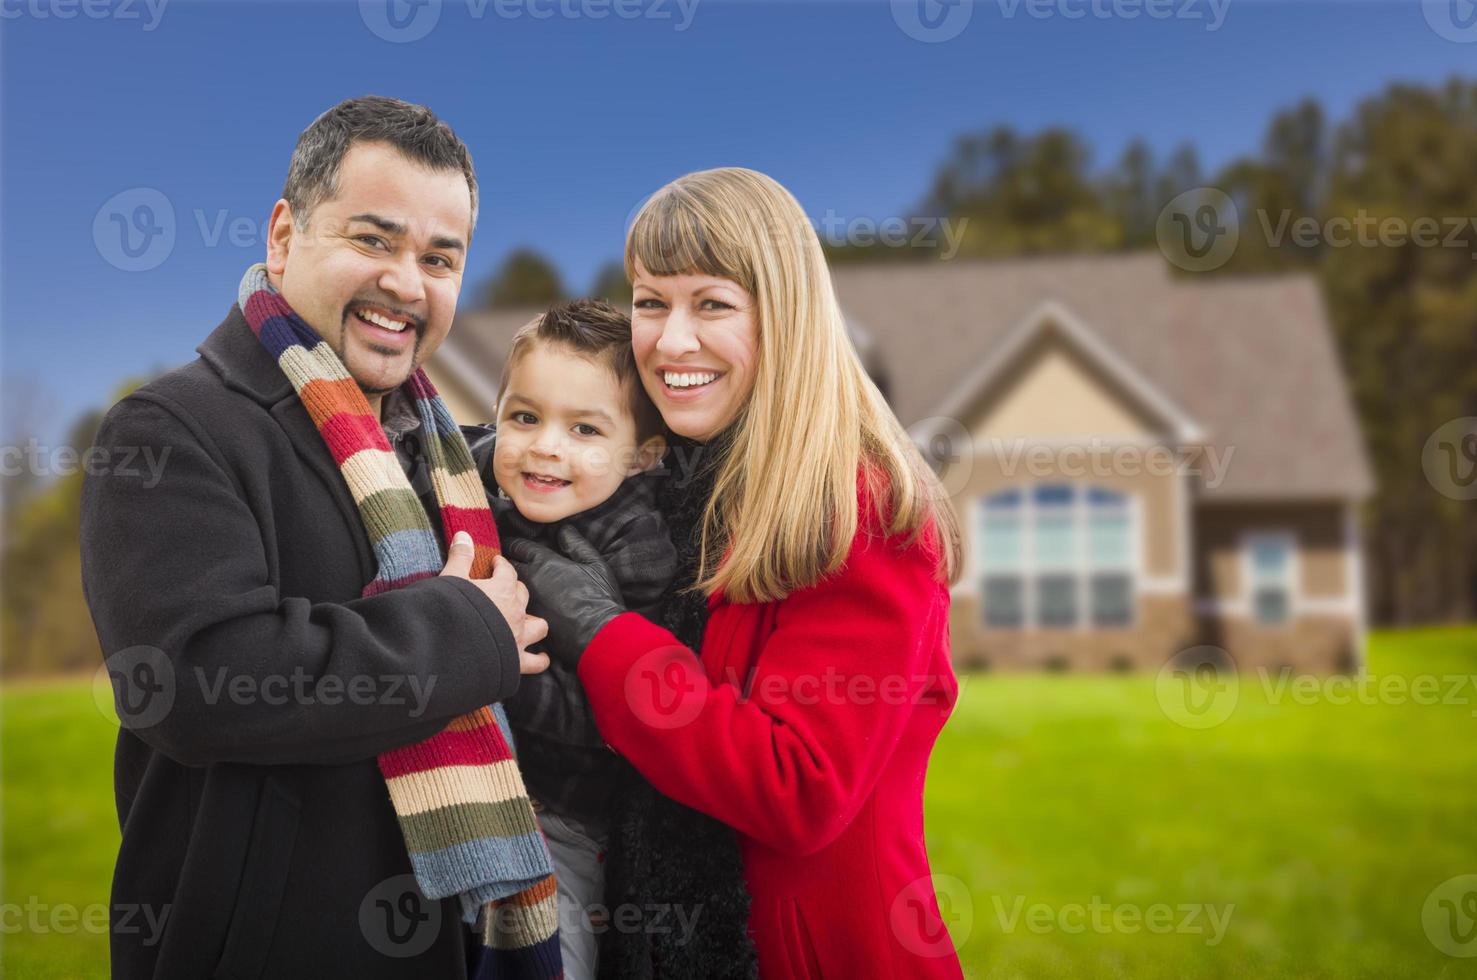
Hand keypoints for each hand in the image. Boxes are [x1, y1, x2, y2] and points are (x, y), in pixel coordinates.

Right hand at [440, 531, 548, 674]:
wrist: (450, 650)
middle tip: (504, 590)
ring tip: (526, 622)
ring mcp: (518, 637)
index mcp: (502, 590)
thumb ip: (460, 557)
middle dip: (515, 590)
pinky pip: (535, 662)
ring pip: (538, 626)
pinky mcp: (516, 661)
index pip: (508, 572)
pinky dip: (539, 659)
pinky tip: (539, 657)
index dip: (502, 566)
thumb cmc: (450, 612)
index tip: (495, 563)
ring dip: (534, 622)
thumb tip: (464, 534)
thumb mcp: (451, 579)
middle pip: (523, 595)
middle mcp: (516, 612)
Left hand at [503, 526, 625, 669]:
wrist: (596, 635)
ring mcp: (525, 601)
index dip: (515, 545)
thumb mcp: (594, 564)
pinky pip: (513, 607)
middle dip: (507, 562)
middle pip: (507, 566)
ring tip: (509, 583)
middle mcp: (530, 580)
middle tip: (510, 562)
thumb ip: (576, 544)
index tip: (515, 545)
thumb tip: (563, 530)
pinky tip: (517, 605)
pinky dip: (513, 604)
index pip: (518, 546)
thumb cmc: (598, 598)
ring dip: (507, 584)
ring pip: (507, 588)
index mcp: (545, 563)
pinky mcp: (525, 621)